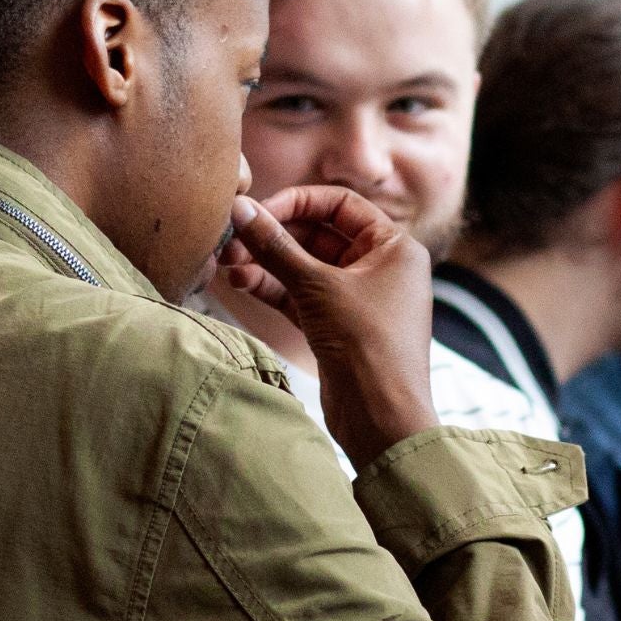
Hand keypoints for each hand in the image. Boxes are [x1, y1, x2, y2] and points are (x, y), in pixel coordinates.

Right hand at [221, 186, 437, 468]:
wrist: (382, 418)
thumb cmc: (368, 345)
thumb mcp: (317, 288)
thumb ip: (276, 246)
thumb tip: (241, 209)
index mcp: (394, 247)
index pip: (340, 205)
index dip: (296, 202)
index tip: (256, 211)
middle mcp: (381, 267)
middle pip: (319, 234)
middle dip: (273, 236)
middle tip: (230, 239)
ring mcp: (358, 298)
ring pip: (305, 267)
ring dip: (266, 262)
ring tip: (225, 262)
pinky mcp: (337, 326)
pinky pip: (300, 295)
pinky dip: (271, 287)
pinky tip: (238, 281)